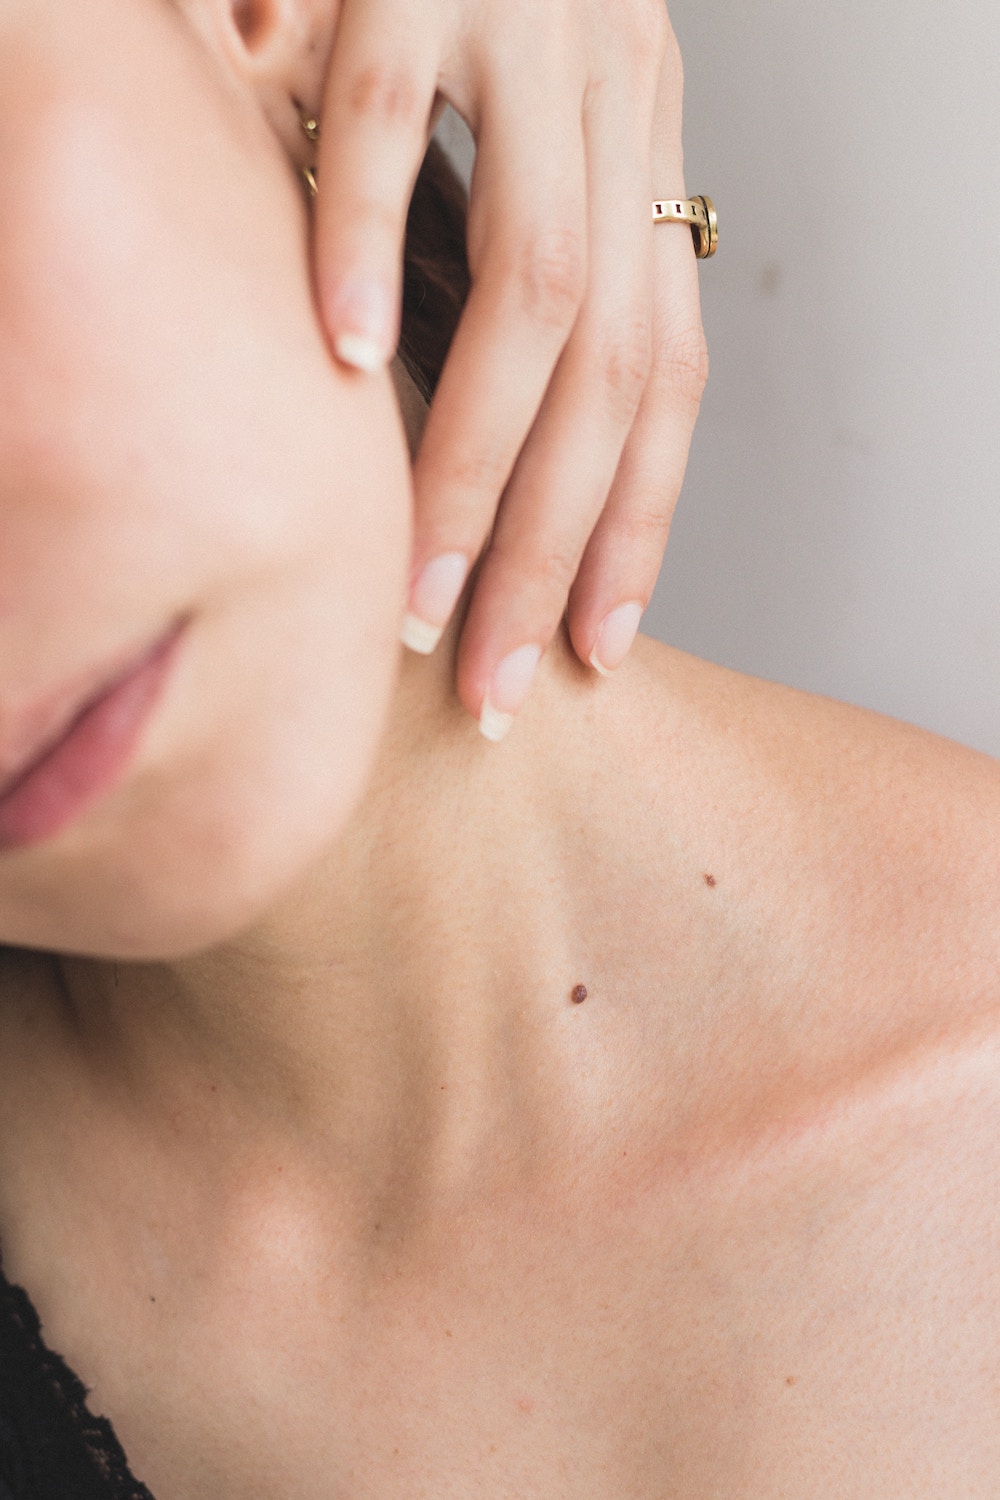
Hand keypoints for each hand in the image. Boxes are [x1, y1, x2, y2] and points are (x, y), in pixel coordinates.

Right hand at [312, 0, 707, 736]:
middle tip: (500, 682)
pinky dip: (362, 244)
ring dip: (473, 459)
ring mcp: (532, 29)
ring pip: (532, 283)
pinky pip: (389, 119)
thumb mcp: (532, 127)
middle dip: (557, 546)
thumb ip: (519, 251)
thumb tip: (469, 409)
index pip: (668, 379)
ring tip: (426, 589)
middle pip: (612, 371)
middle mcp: (619, 106)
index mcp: (646, 155)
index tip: (596, 648)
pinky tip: (338, 366)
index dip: (640, 524)